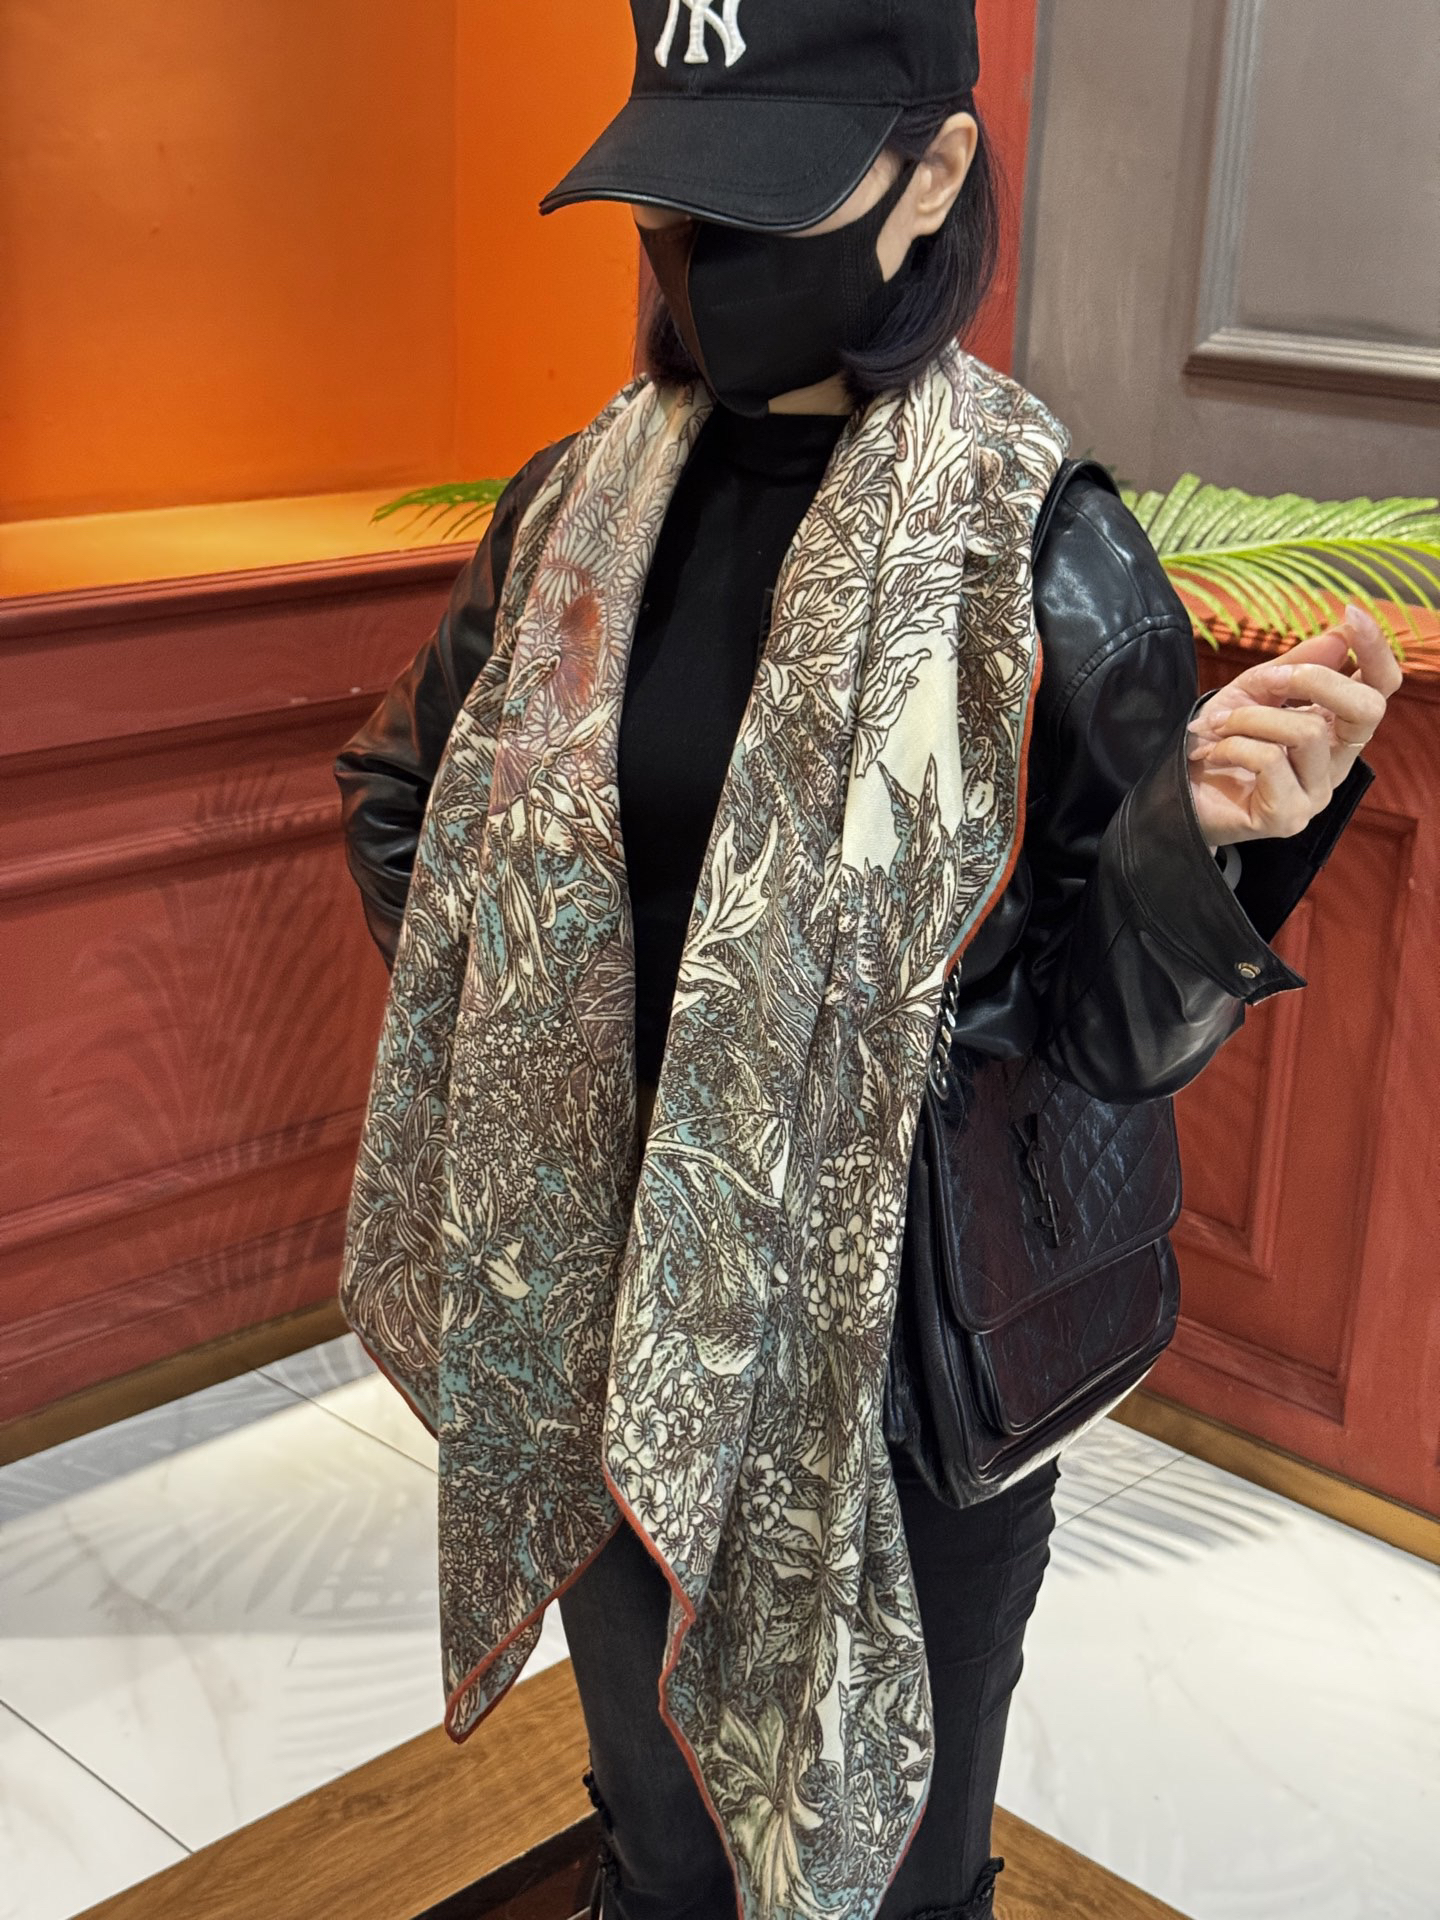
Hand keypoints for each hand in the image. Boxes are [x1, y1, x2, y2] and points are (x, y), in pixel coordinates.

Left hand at [1185, 606, 1400, 847]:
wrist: (1174, 790)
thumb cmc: (1217, 740)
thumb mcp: (1253, 689)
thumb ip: (1295, 664)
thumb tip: (1340, 634)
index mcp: (1336, 729)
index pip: (1379, 688)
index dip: (1376, 650)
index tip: (1353, 615)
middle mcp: (1336, 763)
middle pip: (1367, 709)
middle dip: (1314, 679)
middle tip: (1267, 679)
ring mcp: (1315, 794)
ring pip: (1306, 731)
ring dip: (1251, 717)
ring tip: (1217, 726)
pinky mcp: (1287, 817)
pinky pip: (1271, 760)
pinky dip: (1233, 744)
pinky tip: (1212, 753)